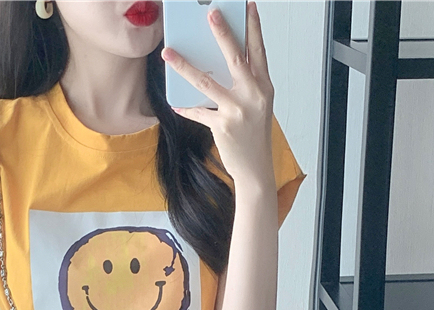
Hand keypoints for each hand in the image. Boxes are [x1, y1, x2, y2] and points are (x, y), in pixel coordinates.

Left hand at [161, 1, 274, 185]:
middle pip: (236, 58)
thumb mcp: (257, 106)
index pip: (259, 51)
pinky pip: (198, 112)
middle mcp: (254, 96)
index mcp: (264, 87)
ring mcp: (238, 111)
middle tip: (210, 12)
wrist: (255, 169)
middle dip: (223, 33)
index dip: (253, 27)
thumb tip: (217, 65)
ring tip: (168, 53)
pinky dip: (186, 108)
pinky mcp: (223, 126)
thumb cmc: (254, 136)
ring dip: (185, 66)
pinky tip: (175, 103)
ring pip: (207, 82)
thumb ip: (244, 85)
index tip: (247, 5)